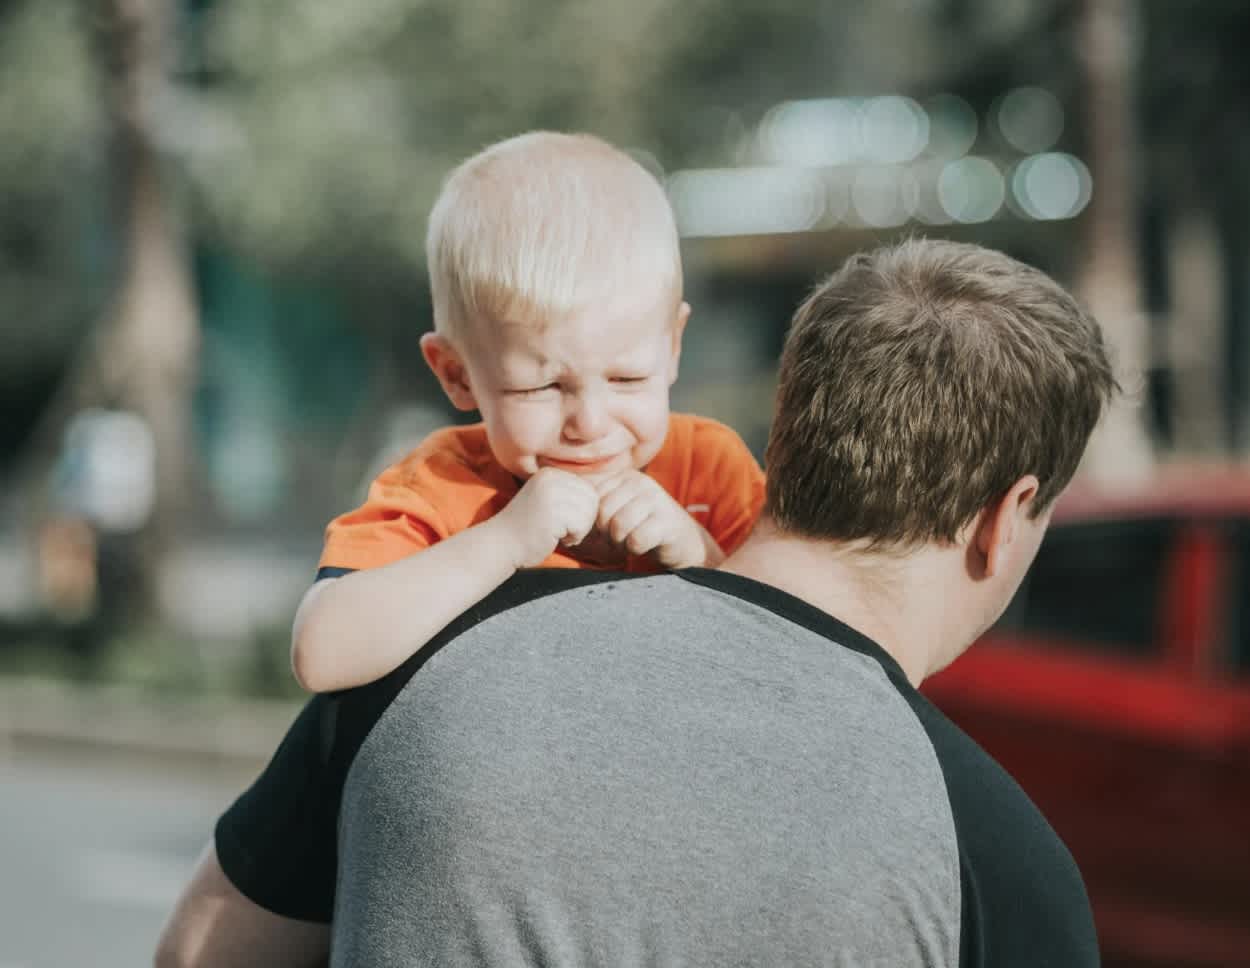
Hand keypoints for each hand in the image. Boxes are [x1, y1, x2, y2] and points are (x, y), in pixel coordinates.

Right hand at [495, 467, 600, 568]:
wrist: (500, 544)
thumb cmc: (528, 528)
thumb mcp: (549, 501)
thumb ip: (570, 494)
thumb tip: (601, 496)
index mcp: (551, 473)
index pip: (588, 489)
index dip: (581, 510)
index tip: (562, 520)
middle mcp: (551, 479)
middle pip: (592, 499)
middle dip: (583, 520)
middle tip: (562, 529)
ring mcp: (551, 494)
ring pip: (589, 513)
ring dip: (578, 530)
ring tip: (558, 533)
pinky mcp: (552, 512)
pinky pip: (582, 525)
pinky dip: (574, 537)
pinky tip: (555, 538)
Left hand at [594, 470, 720, 568]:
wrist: (683, 542)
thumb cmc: (641, 528)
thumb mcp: (616, 512)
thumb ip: (593, 505)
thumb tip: (560, 506)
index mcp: (623, 476)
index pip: (591, 499)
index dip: (594, 520)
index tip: (608, 527)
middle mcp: (639, 482)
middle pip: (602, 513)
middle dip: (608, 532)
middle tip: (622, 537)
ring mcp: (655, 499)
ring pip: (618, 526)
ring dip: (622, 542)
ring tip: (632, 540)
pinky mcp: (667, 521)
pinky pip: (636, 539)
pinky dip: (636, 549)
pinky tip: (645, 544)